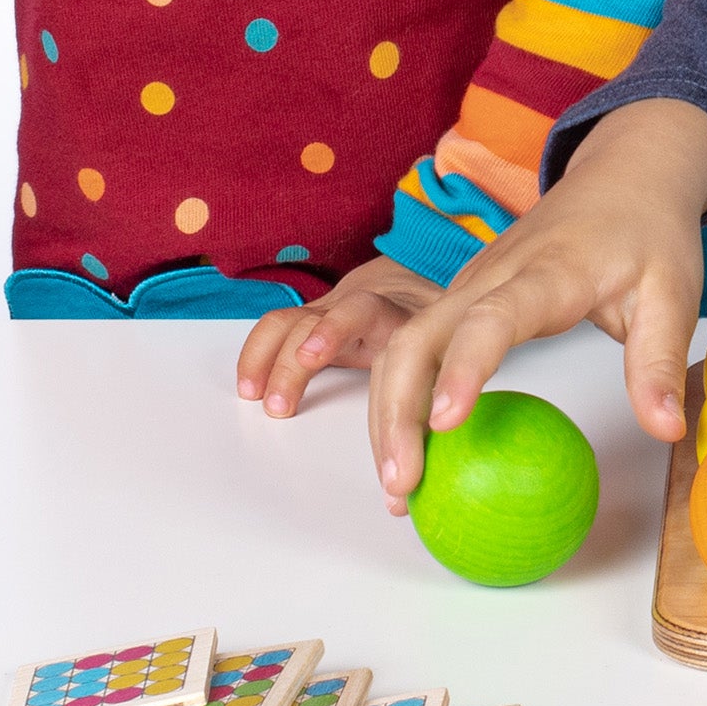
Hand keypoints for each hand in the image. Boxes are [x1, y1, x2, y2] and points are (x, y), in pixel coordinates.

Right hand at [236, 256, 443, 417]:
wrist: (422, 275)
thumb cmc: (438, 324)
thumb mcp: (455, 346)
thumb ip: (454, 379)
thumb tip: (455, 431)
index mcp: (402, 312)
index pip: (367, 313)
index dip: (334, 331)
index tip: (311, 356)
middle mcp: (364, 305)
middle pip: (321, 321)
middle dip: (295, 361)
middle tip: (281, 407)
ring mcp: (335, 309)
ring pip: (294, 320)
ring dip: (270, 358)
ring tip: (256, 396)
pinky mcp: (315, 319)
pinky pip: (280, 328)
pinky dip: (259, 355)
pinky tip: (251, 387)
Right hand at [367, 97, 706, 512]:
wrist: (624, 172)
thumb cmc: (647, 232)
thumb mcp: (673, 292)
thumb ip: (659, 361)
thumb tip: (666, 430)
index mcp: (548, 272)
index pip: (493, 319)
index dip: (464, 369)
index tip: (446, 425)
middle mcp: (493, 275)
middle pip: (417, 336)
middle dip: (396, 411)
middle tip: (403, 487)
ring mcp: (470, 283)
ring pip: (402, 343)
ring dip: (388, 413)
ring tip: (398, 487)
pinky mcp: (464, 295)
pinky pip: (414, 344)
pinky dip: (399, 397)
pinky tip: (410, 450)